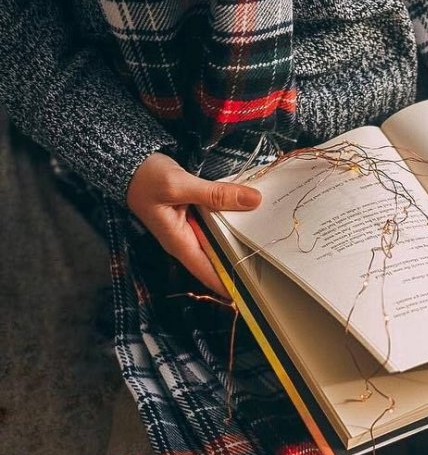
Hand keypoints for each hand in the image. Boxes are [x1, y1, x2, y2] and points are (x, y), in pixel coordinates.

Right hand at [126, 152, 260, 294]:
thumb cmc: (146, 177)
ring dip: (239, 244)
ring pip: (219, 245)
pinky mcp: (194, 219)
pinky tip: (250, 221)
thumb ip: (216, 194)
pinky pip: (216, 229)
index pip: (209, 274)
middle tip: (272, 267)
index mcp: (179, 243)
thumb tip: (253, 200)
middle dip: (241, 264)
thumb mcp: (181, 184)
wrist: (129, 162)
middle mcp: (185, 242)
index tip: (256, 292)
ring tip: (268, 246)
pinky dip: (231, 226)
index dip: (231, 285)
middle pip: (218, 262)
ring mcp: (190, 231)